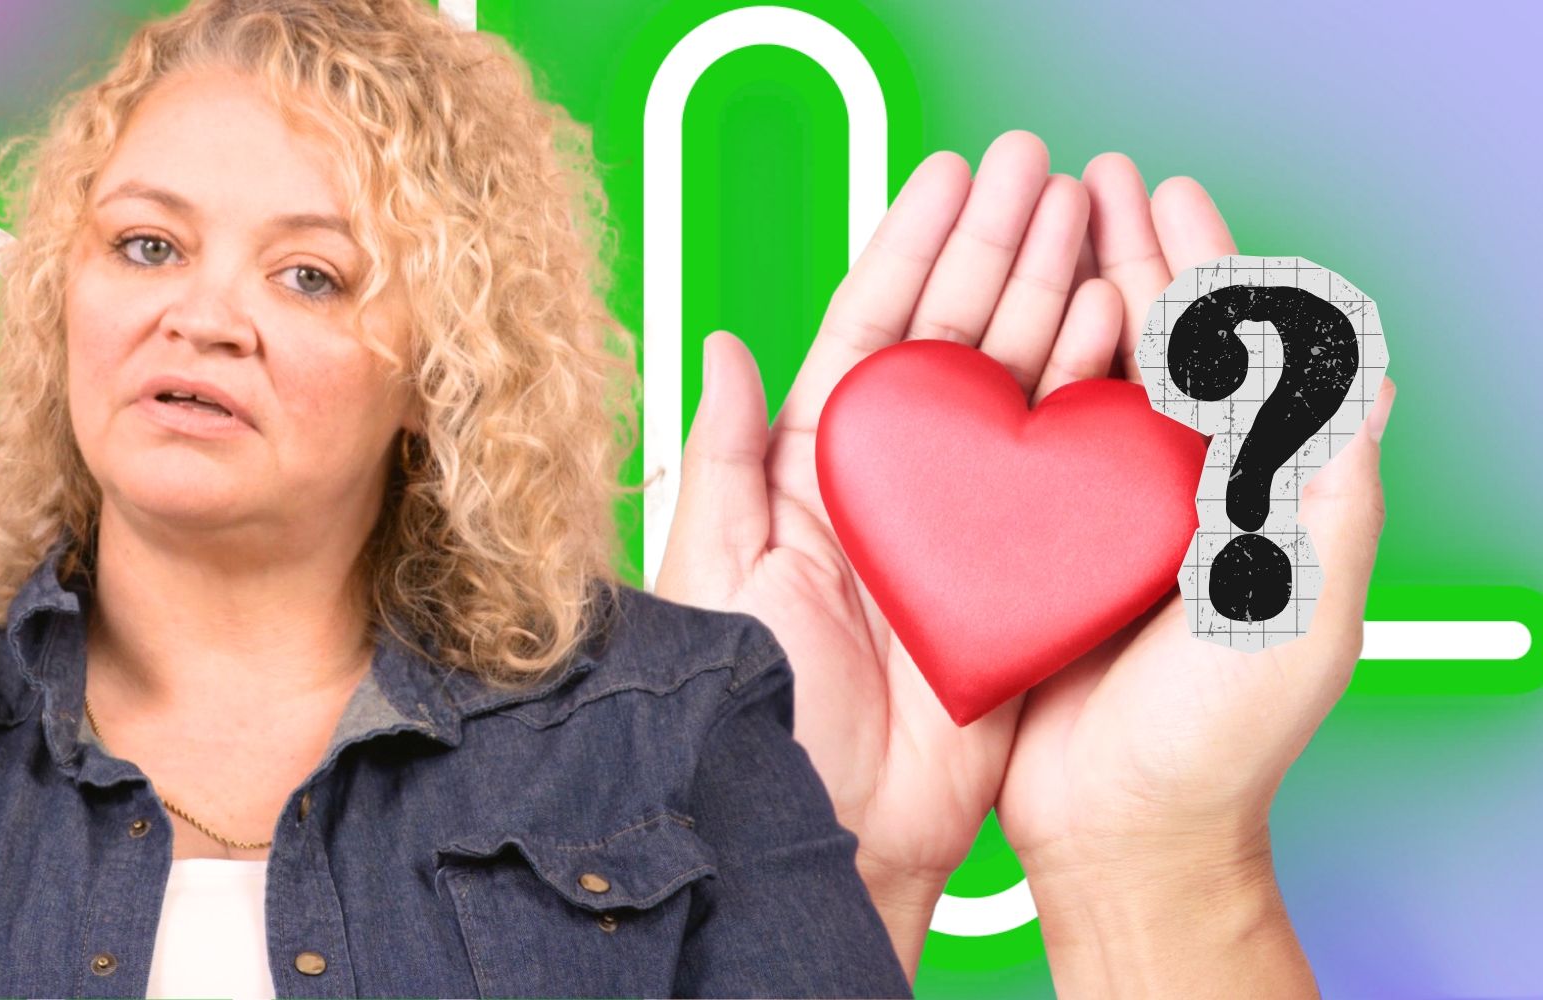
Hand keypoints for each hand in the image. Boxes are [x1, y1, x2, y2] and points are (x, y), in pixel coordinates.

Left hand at [654, 130, 1125, 978]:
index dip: (911, 250)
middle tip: (1039, 170)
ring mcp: (965, 527)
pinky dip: (1095, 405)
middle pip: (956, 341)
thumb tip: (721, 347)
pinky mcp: (1024, 578)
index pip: (870, 332)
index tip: (949, 177)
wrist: (818, 826)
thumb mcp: (715, 568)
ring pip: (1019, 390)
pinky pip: (1066, 477)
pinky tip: (1118, 337)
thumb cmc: (745, 708)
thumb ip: (724, 454)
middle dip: (998, 250)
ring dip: (1054, 303)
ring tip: (1091, 224)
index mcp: (814, 471)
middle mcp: (896, 485)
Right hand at [992, 153, 1395, 996]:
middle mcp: (1180, 493)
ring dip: (1062, 291)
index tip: (1165, 200)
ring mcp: (1101, 517)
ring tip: (1033, 224)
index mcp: (1254, 492)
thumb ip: (1323, 487)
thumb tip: (1351, 370)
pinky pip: (1021, 441)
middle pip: (1156, 344)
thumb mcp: (1297, 605)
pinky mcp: (1033, 548)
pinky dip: (1006, 375)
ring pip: (1083, 377)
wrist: (1121, 829)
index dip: (1203, 265)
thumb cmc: (1216, 736)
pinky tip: (978, 336)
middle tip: (1088, 180)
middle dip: (1126, 251)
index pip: (1234, 352)